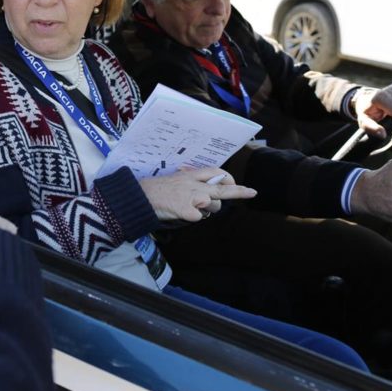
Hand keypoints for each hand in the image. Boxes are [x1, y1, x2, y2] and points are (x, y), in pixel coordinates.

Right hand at [139, 168, 255, 223]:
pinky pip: (198, 217)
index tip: (234, 182)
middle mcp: (193, 184)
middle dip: (239, 191)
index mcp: (190, 175)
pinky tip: (180, 214)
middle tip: (252, 192)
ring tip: (191, 208)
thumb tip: (206, 193)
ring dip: (207, 210)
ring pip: (212, 205)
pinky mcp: (186, 209)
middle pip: (222, 188)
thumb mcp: (175, 180)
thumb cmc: (156, 190)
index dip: (227, 177)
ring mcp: (191, 196)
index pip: (214, 172)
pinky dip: (191, 218)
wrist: (139, 196)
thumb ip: (191, 183)